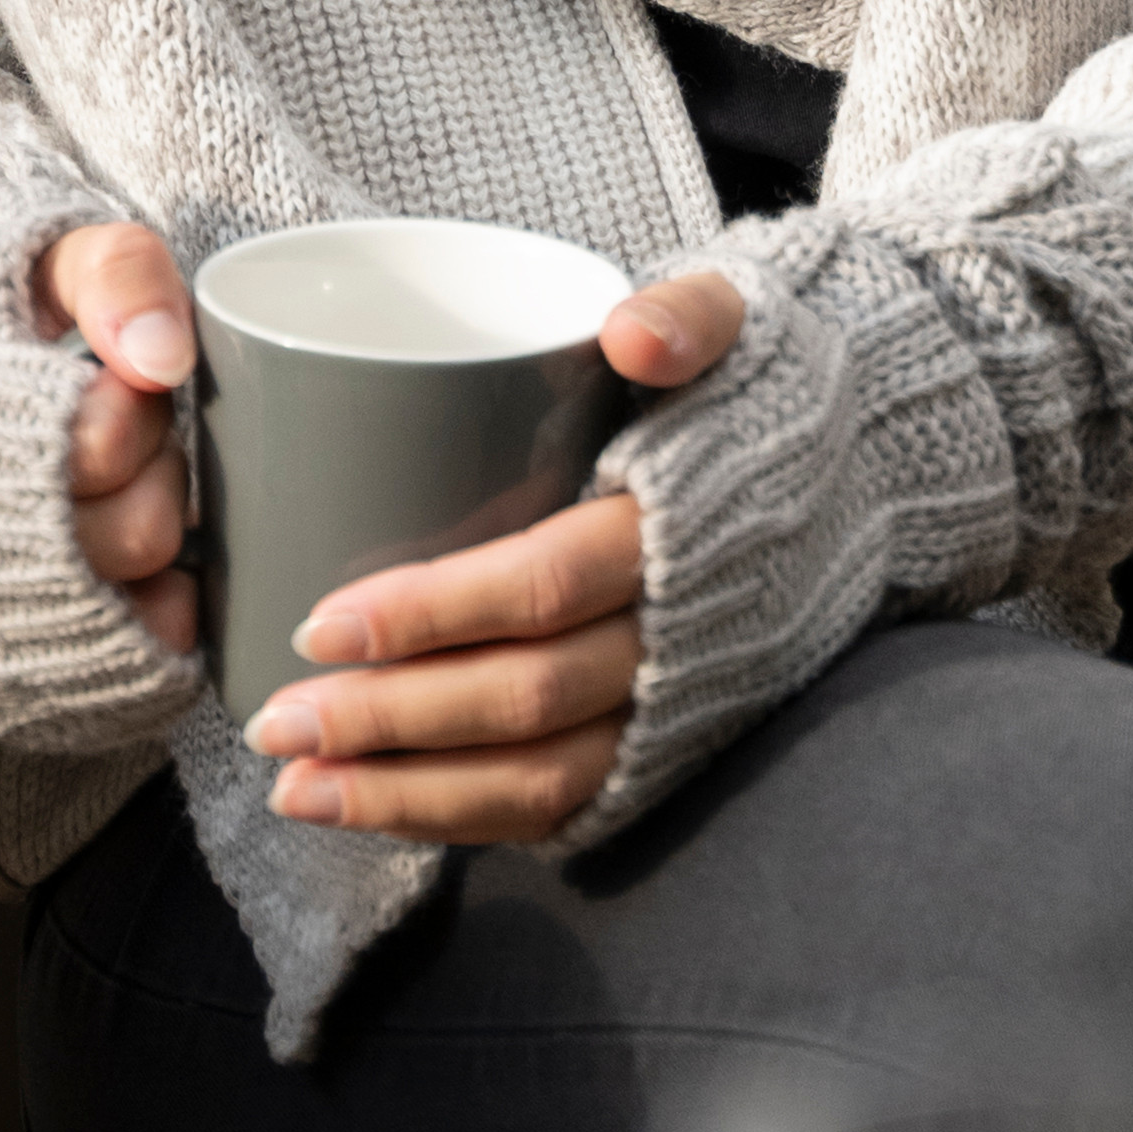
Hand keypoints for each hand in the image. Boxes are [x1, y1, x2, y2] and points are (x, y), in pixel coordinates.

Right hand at [33, 217, 204, 669]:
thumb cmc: (9, 335)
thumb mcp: (50, 262)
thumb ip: (117, 276)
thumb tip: (163, 362)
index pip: (99, 440)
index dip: (134, 407)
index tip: (112, 382)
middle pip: (133, 532)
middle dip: (155, 475)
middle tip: (127, 444)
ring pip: (144, 602)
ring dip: (158, 542)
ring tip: (117, 495)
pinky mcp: (0, 692)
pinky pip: (143, 668)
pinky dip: (160, 614)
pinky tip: (128, 565)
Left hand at [240, 269, 745, 851]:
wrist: (858, 475)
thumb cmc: (757, 394)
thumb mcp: (741, 320)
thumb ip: (689, 313)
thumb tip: (631, 336)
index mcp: (680, 533)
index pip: (542, 587)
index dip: (429, 615)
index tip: (317, 625)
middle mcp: (677, 639)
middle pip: (524, 700)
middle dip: (390, 722)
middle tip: (274, 722)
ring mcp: (672, 707)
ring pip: (536, 776)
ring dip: (408, 795)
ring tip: (294, 790)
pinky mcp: (661, 748)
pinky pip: (557, 806)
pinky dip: (458, 818)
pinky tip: (370, 810)